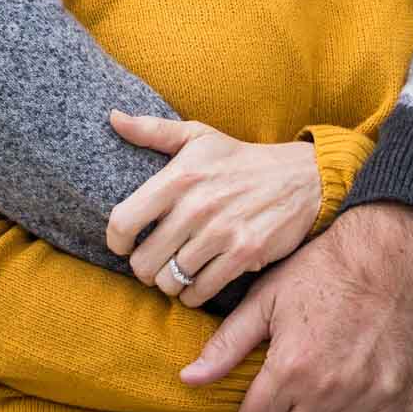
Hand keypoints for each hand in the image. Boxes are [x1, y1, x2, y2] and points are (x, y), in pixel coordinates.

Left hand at [105, 111, 322, 306]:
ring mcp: (221, 232)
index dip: (115, 241)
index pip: (124, 221)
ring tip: (174, 272)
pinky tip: (195, 282)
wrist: (299, 177)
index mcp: (179, 177)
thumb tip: (113, 117)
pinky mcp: (244, 253)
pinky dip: (193, 294)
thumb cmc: (239, 158)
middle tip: (153, 262)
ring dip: (169, 282)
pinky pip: (201, 291)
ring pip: (170, 281)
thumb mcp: (197, 136)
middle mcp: (197, 206)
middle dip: (143, 268)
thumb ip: (152, 130)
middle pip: (144, 262)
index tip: (123, 244)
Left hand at [178, 201, 412, 411]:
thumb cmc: (323, 269)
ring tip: (309, 411)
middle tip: (278, 411)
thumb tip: (188, 379)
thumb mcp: (266, 298)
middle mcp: (326, 392)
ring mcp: (364, 398)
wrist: (389, 253)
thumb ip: (226, 344)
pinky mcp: (395, 397)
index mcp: (288, 369)